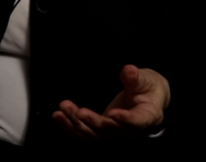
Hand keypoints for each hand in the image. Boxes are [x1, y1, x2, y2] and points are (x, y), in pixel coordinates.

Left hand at [53, 65, 170, 140]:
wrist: (147, 100)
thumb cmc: (148, 89)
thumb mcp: (146, 80)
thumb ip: (136, 78)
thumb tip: (129, 70)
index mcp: (147, 117)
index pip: (137, 121)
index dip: (125, 119)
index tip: (113, 113)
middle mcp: (130, 130)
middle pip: (110, 130)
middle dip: (93, 121)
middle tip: (78, 111)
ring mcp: (115, 133)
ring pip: (93, 134)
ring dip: (76, 123)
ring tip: (64, 107)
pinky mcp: (102, 133)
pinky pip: (84, 134)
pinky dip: (70, 127)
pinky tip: (58, 116)